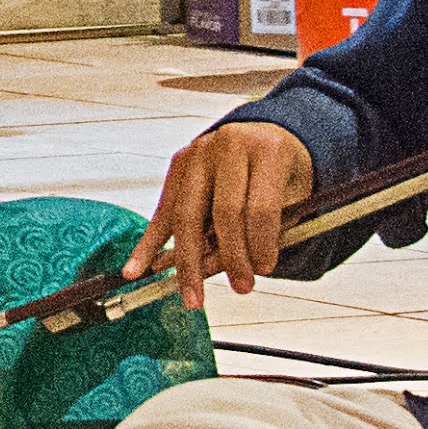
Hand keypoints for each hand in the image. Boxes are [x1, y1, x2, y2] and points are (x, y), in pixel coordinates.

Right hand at [124, 121, 319, 305]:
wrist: (265, 132)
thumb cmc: (283, 170)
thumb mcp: (290, 197)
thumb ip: (263, 231)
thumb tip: (227, 269)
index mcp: (267, 150)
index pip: (260, 207)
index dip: (262, 244)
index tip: (265, 269)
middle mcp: (228, 146)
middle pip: (223, 212)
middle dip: (231, 257)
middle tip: (240, 287)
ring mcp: (198, 153)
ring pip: (186, 215)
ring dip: (188, 261)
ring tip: (191, 296)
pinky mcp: (177, 164)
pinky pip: (163, 210)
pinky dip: (149, 243)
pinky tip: (136, 268)